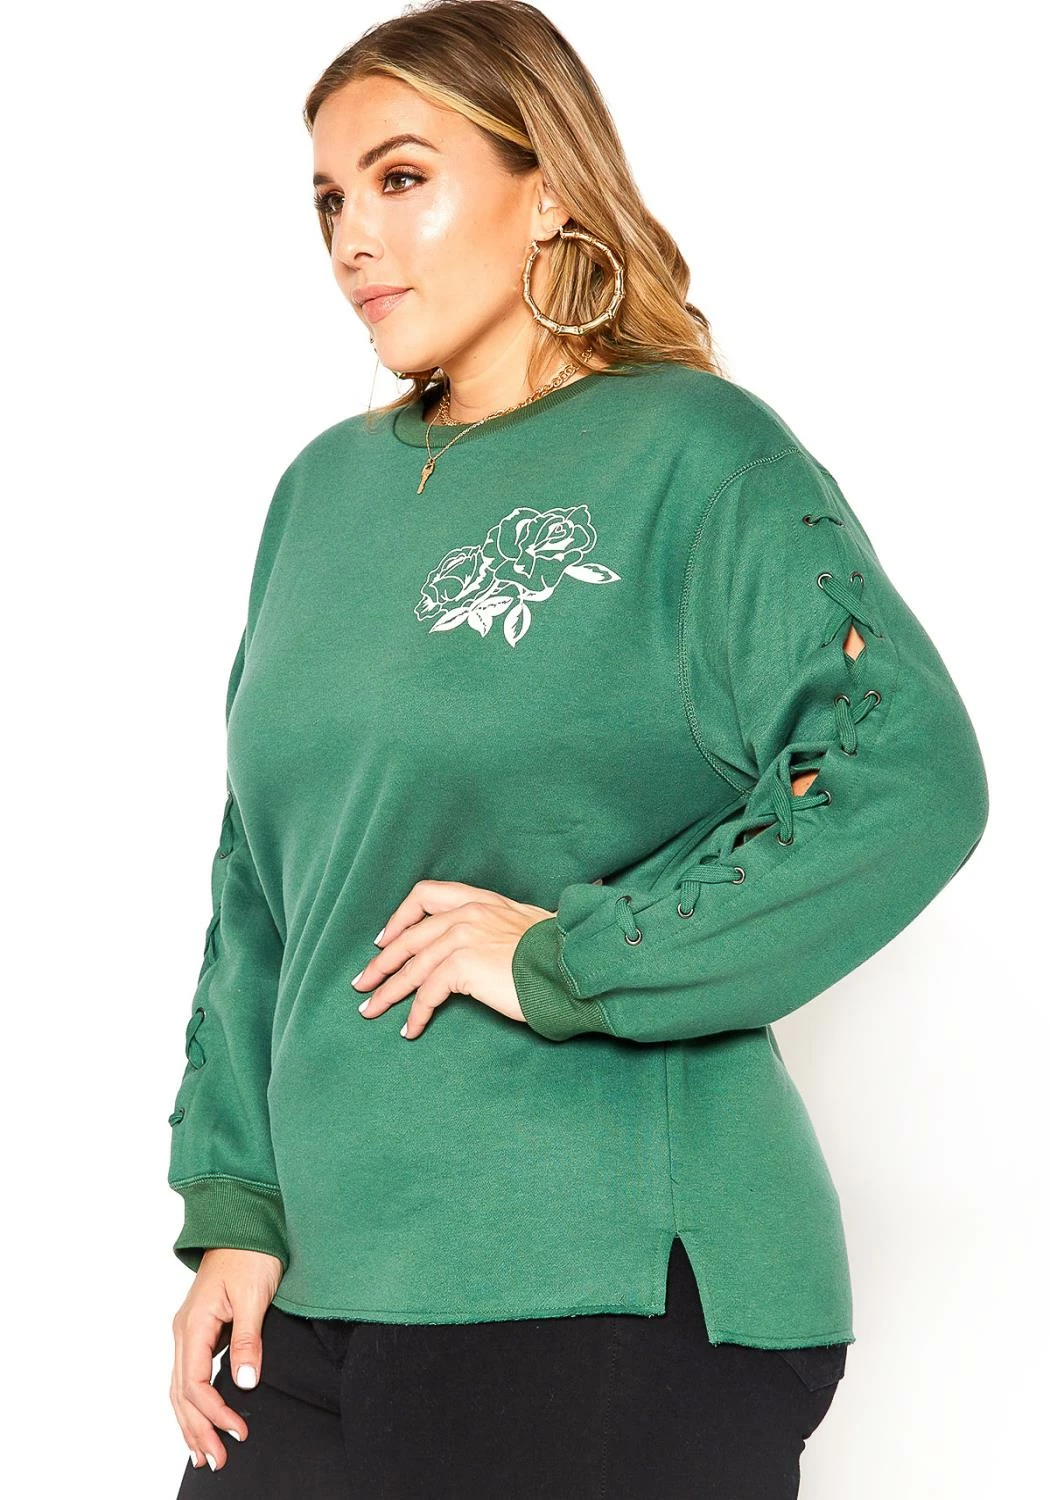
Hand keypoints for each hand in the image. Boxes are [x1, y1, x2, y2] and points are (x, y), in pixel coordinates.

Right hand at [170, 1247, 283, 1472]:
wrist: (245, 1222)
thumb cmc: (250, 1253)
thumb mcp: (254, 1296)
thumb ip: (248, 1341)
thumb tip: (244, 1383)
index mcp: (194, 1324)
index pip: (196, 1383)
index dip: (215, 1412)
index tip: (238, 1432)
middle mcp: (185, 1331)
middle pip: (182, 1393)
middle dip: (198, 1429)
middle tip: (218, 1461)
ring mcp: (190, 1331)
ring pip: (181, 1388)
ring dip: (191, 1422)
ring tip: (204, 1455)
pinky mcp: (201, 1330)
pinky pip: (189, 1375)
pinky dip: (193, 1402)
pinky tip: (201, 1419)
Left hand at [351, 879, 555, 1037]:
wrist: (573, 965)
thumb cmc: (559, 953)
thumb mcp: (526, 926)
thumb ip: (499, 928)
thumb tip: (488, 948)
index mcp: (482, 900)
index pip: (427, 895)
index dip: (400, 918)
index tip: (385, 940)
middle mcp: (468, 913)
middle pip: (409, 936)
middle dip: (382, 963)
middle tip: (363, 983)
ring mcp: (463, 938)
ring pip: (411, 967)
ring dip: (388, 992)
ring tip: (371, 1011)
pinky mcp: (463, 966)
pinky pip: (427, 993)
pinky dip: (415, 1014)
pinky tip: (411, 1030)